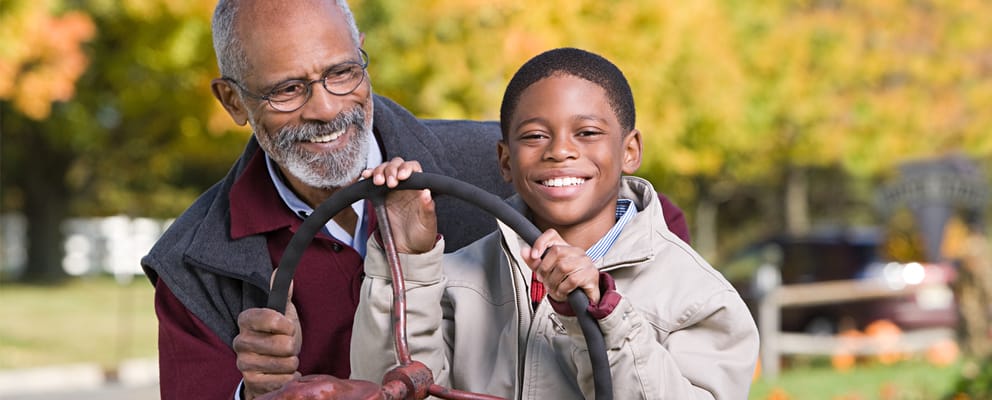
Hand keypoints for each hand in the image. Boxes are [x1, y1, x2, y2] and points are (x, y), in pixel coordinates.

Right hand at [233, 273, 301, 399]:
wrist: (271, 367)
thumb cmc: (278, 337)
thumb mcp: (284, 314)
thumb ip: (283, 295)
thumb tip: (280, 272)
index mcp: (246, 319)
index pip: (269, 317)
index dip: (286, 324)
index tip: (288, 327)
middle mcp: (240, 340)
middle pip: (283, 344)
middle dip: (292, 347)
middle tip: (287, 347)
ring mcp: (243, 362)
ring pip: (284, 363)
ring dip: (291, 363)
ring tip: (285, 360)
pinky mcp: (250, 381)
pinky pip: (281, 381)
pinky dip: (288, 378)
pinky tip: (282, 374)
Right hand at [361, 157, 436, 253]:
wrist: (408, 249)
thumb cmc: (422, 234)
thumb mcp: (428, 224)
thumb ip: (428, 209)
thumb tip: (427, 193)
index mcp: (419, 188)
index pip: (413, 169)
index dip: (407, 169)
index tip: (402, 177)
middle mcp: (405, 186)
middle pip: (397, 165)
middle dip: (391, 170)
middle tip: (390, 183)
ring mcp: (392, 190)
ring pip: (384, 170)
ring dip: (379, 171)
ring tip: (378, 182)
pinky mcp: (379, 196)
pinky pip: (372, 181)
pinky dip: (369, 176)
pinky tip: (366, 176)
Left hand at [521, 229, 600, 304]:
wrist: (583, 298)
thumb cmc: (566, 283)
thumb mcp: (547, 272)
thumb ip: (535, 262)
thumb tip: (524, 251)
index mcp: (565, 247)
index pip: (552, 235)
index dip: (540, 242)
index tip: (534, 255)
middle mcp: (577, 251)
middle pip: (556, 251)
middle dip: (544, 268)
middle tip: (542, 279)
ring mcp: (586, 262)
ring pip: (563, 267)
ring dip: (553, 281)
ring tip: (553, 287)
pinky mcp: (591, 274)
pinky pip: (572, 280)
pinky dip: (563, 289)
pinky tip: (562, 291)